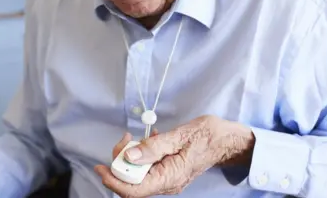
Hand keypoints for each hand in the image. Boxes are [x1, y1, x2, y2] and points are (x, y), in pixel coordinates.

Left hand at [95, 115, 254, 196]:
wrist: (227, 141)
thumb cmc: (208, 137)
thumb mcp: (180, 137)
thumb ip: (153, 147)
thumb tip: (129, 156)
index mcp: (170, 178)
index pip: (134, 190)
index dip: (113, 180)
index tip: (100, 166)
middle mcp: (167, 183)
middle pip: (133, 182)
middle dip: (121, 162)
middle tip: (125, 140)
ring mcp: (168, 179)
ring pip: (138, 174)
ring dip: (131, 157)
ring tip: (135, 138)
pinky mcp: (168, 172)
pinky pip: (148, 168)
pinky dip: (142, 155)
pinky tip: (148, 141)